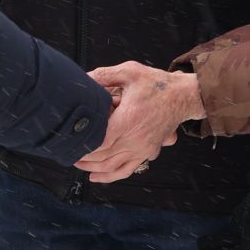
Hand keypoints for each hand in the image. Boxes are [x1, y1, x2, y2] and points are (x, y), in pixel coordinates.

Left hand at [75, 63, 203, 182]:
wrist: (183, 96)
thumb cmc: (157, 84)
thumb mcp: (130, 72)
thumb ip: (104, 75)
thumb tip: (83, 78)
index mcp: (127, 121)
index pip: (99, 141)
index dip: (83, 144)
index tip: (69, 141)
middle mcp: (134, 139)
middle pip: (102, 156)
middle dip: (83, 156)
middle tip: (66, 150)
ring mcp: (141, 149)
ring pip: (112, 167)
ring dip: (92, 168)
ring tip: (76, 163)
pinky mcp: (147, 153)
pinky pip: (126, 170)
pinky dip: (110, 176)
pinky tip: (96, 177)